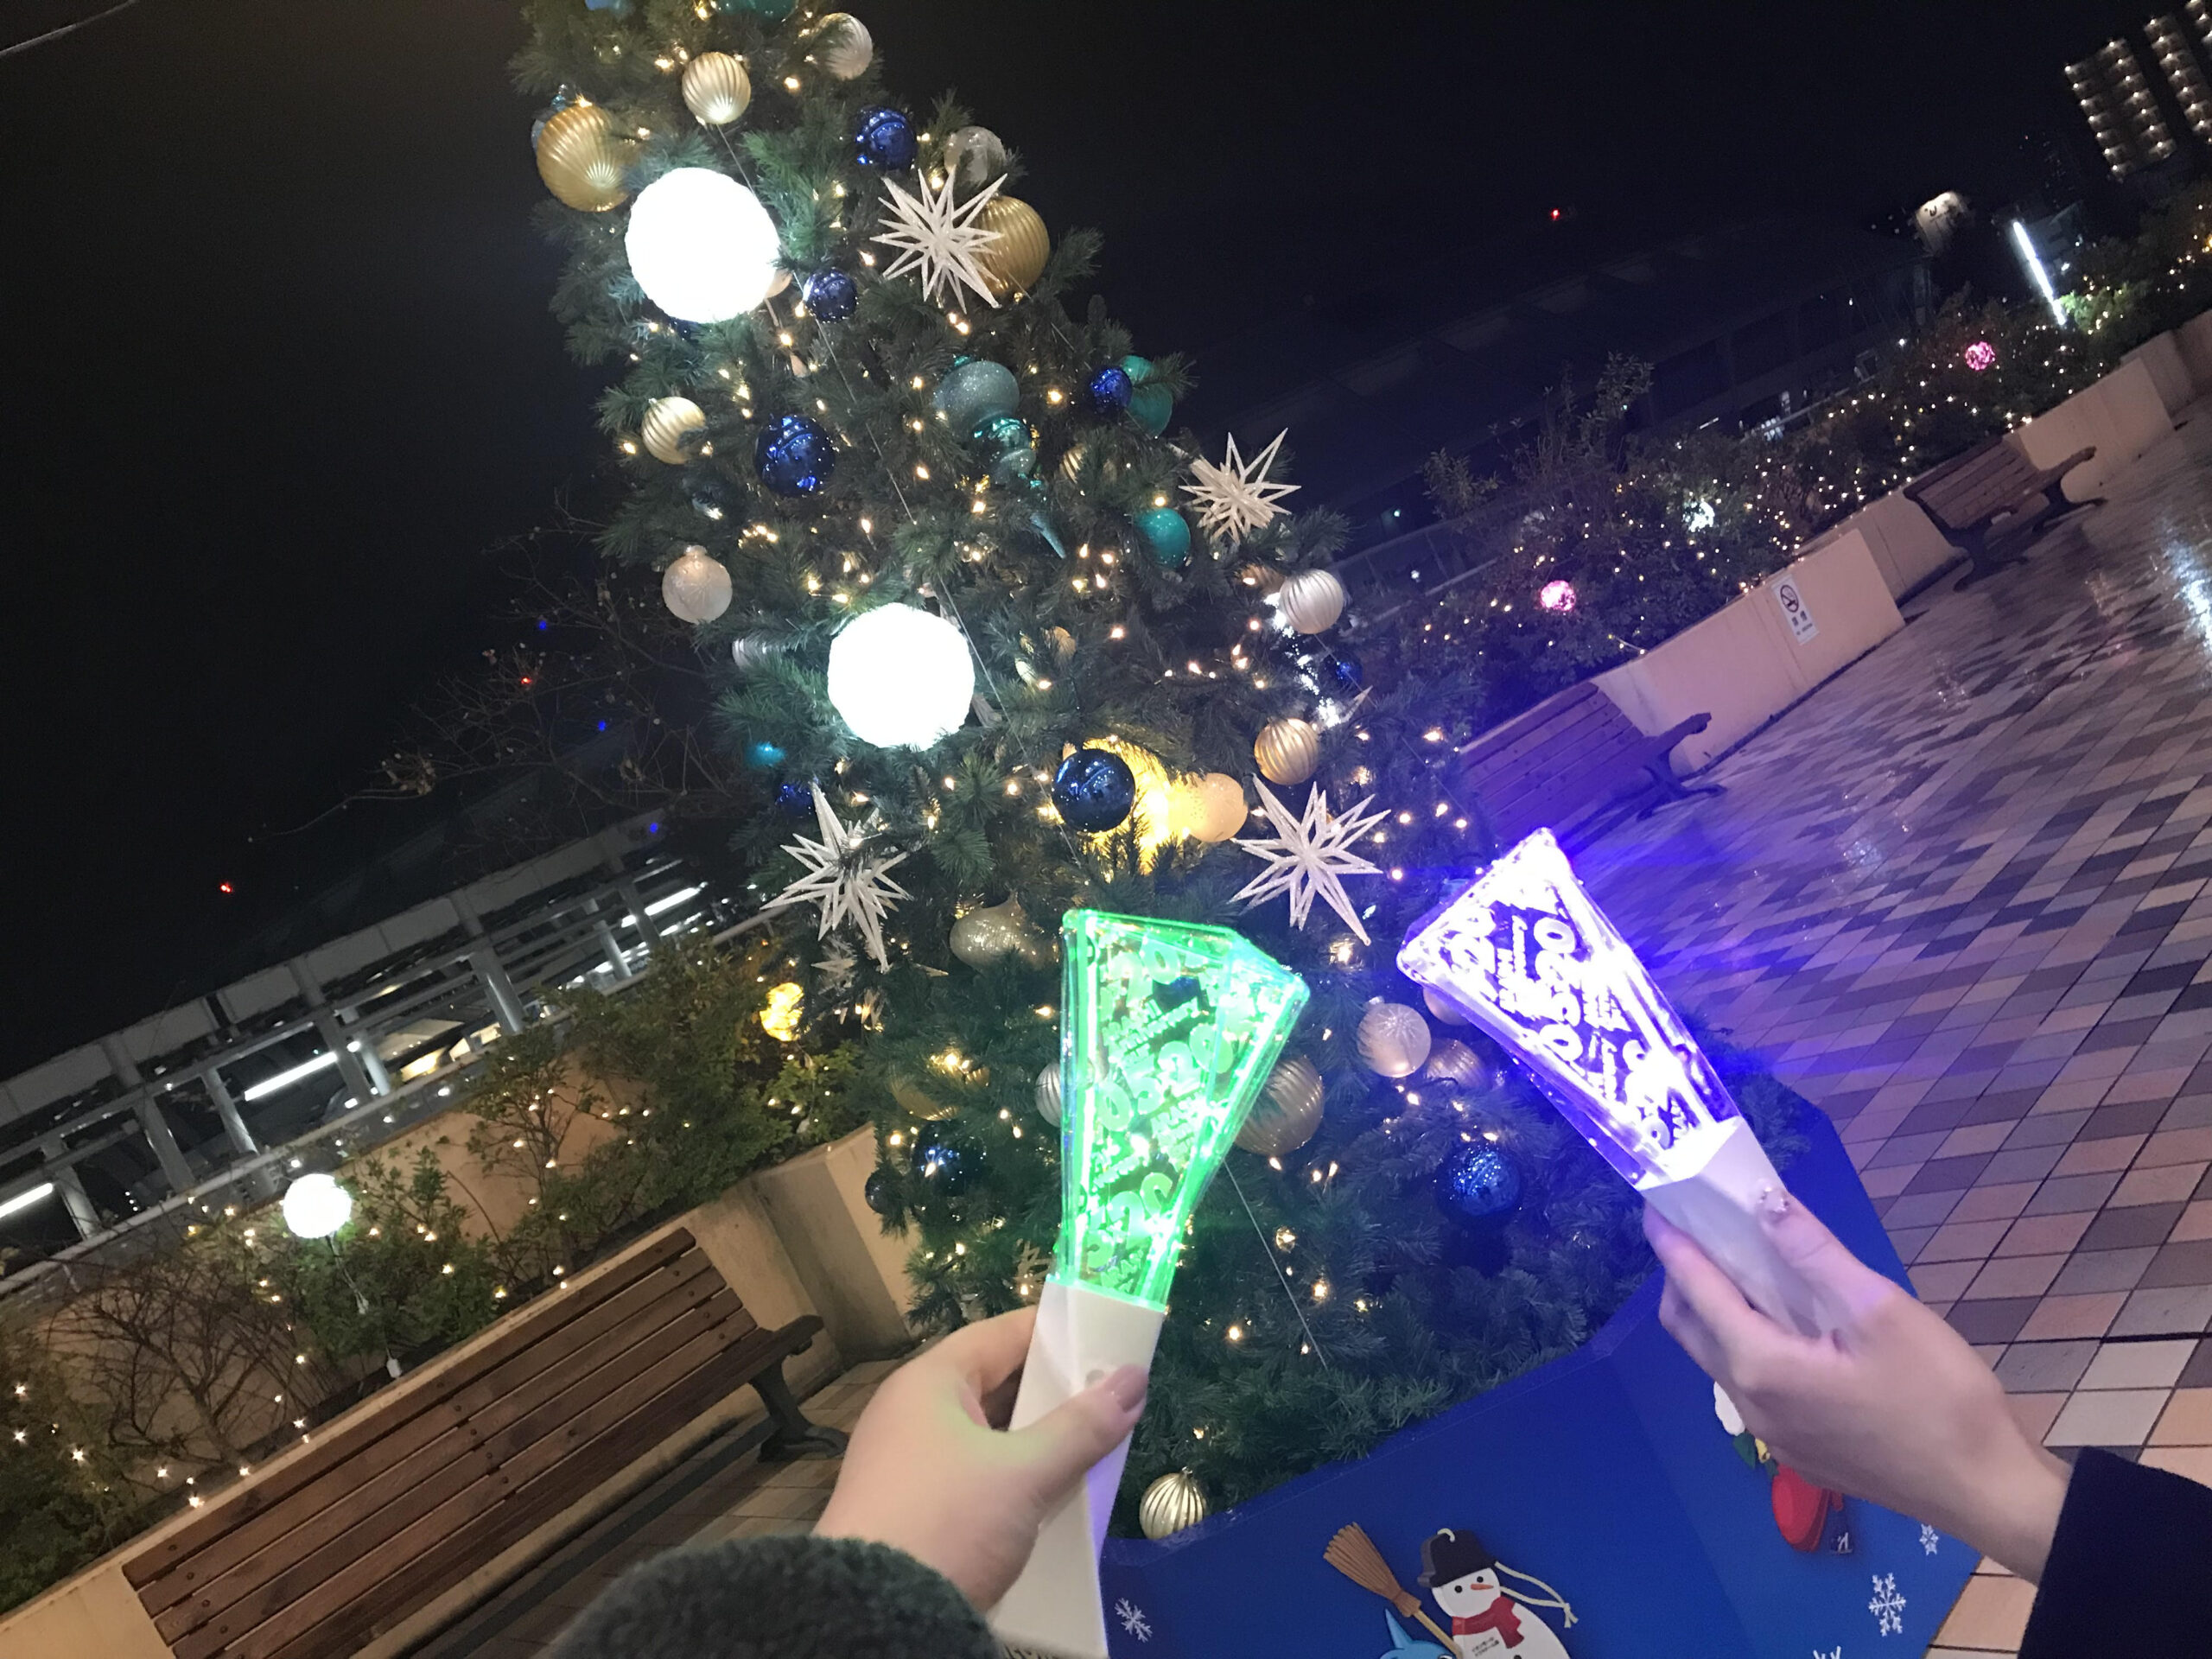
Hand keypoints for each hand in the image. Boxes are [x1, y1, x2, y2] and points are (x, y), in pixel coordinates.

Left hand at [814, 1306, 1147, 1608]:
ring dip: (1039, 1438)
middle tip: (1116, 1395)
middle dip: (1055, 1391)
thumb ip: (1082, 1427)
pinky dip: (1016, 1474)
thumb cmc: (948, 1522)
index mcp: (929, 1382)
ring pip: (989, 1432)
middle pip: (996, 1383)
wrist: (874, 1618)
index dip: (1057, 1332)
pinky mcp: (914, 1507)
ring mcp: (910, 1461)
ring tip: (1098, 1441)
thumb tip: (1134, 1379)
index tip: (1110, 1338)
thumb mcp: (1024, 1473)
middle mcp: (914, 1411)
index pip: (1001, 1333)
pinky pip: (977, 1472)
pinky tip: (1055, 1490)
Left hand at [1644, 1196, 2070, 1579]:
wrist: (1987, 1490)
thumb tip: (1762, 1202)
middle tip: (1701, 1229)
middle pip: (1690, 1328)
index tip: (1657, 1205)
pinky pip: (1750, 1384)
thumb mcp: (1880, 1310)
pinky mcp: (1799, 1449)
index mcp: (1761, 1366)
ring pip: (1719, 1358)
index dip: (1673, 1243)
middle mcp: (1750, 1403)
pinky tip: (1786, 1322)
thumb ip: (1813, 1253)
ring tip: (1745, 1265)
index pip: (1696, 1291)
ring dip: (1716, 1310)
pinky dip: (1747, 1342)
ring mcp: (1773, 1433)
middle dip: (1684, 1275)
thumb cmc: (1939, 1397)